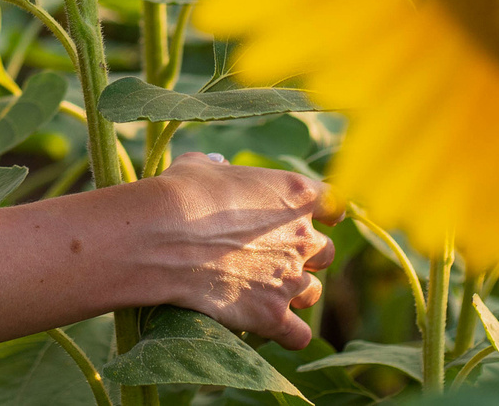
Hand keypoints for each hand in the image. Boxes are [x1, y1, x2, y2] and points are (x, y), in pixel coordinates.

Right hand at [148, 154, 334, 347]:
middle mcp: (303, 237)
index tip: (316, 217)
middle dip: (305, 255)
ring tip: (266, 291)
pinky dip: (289, 333)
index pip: (335, 203)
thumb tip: (218, 164)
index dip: (326, 212)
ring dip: (296, 292)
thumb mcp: (200, 167)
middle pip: (326, 252)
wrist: (163, 237)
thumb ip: (218, 166)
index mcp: (294, 194)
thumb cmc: (182, 194)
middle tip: (275, 256)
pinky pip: (299, 335)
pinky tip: (270, 327)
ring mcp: (290, 279)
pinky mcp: (273, 315)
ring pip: (314, 293)